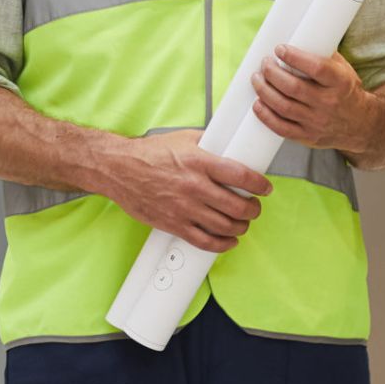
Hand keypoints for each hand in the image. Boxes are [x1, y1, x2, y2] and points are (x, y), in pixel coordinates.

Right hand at [96, 130, 271, 252]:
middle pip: (238, 206)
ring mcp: (184, 208)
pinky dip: (223, 244)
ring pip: (226, 226)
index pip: (241, 176)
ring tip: (243, 222)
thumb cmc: (149, 153)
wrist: (119, 169)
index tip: (265, 188)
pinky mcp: (174, 224)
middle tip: (254, 207)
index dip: (259, 185)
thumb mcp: (183, 139)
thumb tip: (229, 146)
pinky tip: (229, 240)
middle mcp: (194, 186)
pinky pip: (205, 242)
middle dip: (253, 209)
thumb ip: (208, 144)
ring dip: (241, 226)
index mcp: (199, 162)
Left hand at [250, 46, 372, 153]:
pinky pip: (282, 128)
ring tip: (257, 78)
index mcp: (340, 82)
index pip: (316, 68)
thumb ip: (322, 54)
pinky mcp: (308, 137)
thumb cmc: (346, 91)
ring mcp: (318, 122)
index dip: (294, 57)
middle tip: (264, 63)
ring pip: (284, 107)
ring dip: (264, 91)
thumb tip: (298, 34)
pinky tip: (258, 104)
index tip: (280, 49)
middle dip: (272, 73)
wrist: (362, 125)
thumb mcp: (343, 69)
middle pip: (294, 87)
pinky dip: (266, 116)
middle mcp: (329, 103)